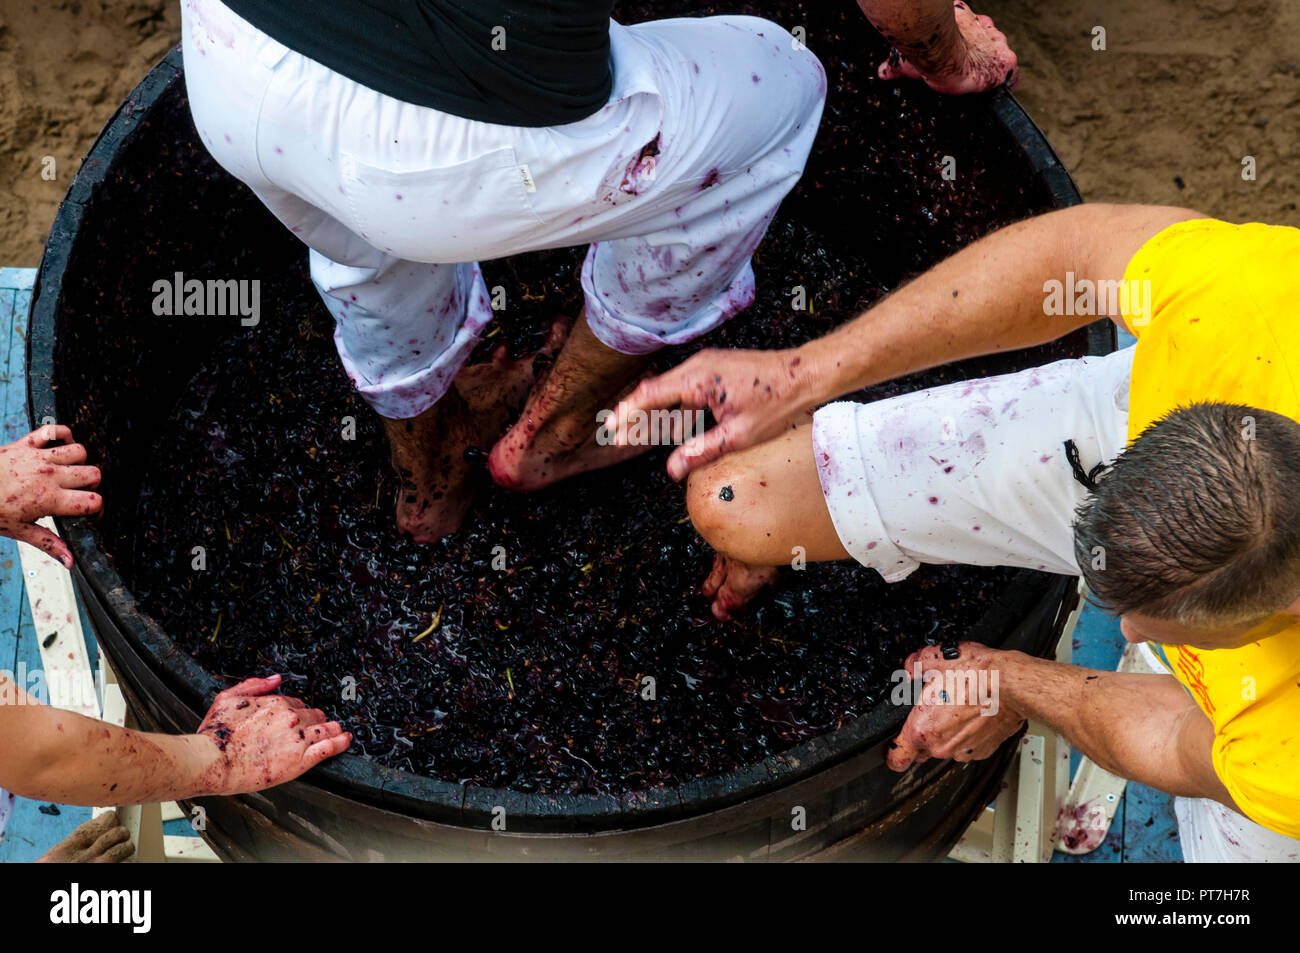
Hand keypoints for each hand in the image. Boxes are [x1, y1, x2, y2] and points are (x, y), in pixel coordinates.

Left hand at [0, 424, 102, 568]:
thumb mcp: (19, 531)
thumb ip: (49, 544)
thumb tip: (70, 560)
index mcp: (49, 499)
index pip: (93, 501)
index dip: (97, 509)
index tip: (91, 513)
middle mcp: (49, 475)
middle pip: (93, 474)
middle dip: (92, 485)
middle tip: (79, 494)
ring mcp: (39, 457)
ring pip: (80, 451)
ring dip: (79, 462)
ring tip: (69, 473)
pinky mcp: (27, 444)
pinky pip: (54, 430)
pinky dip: (63, 434)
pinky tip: (60, 447)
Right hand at [196, 674, 350, 794]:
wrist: (212, 761)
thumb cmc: (216, 734)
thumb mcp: (227, 697)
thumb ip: (254, 685)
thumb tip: (276, 679)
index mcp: (275, 703)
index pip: (296, 703)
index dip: (296, 711)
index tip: (294, 719)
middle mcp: (290, 718)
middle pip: (313, 715)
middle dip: (314, 720)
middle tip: (316, 727)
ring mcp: (298, 739)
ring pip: (325, 729)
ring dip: (333, 729)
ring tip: (340, 731)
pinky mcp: (301, 760)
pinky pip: (329, 748)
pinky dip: (341, 742)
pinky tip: (346, 740)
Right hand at [612, 347, 813, 480]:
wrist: (805, 375)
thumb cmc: (777, 403)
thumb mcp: (738, 435)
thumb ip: (701, 452)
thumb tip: (672, 470)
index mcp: (699, 379)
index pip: (651, 396)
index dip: (628, 415)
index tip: (612, 431)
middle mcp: (698, 366)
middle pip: (654, 391)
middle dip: (634, 415)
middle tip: (615, 436)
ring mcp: (707, 365)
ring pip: (669, 390)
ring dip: (654, 412)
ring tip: (636, 435)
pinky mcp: (716, 369)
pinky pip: (686, 388)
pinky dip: (674, 407)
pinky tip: (672, 427)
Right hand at [878, 1, 1018, 94]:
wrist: (940, 52)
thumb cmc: (924, 49)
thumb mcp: (907, 58)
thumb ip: (896, 65)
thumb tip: (882, 73)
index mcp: (963, 20)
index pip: (972, 30)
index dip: (968, 43)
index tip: (962, 54)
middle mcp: (984, 27)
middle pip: (989, 41)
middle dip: (982, 55)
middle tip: (970, 69)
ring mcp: (997, 43)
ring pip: (1001, 55)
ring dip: (993, 67)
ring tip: (981, 83)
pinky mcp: (1005, 62)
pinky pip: (1013, 77)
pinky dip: (1007, 85)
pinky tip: (999, 94)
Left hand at [886, 642, 1025, 770]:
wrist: (1012, 686)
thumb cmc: (977, 675)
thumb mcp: (936, 659)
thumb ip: (915, 665)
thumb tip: (910, 668)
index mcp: (923, 729)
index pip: (896, 759)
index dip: (892, 752)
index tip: (894, 746)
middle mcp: (941, 746)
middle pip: (921, 752)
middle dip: (923, 737)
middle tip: (934, 714)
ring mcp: (963, 751)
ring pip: (946, 748)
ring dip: (947, 735)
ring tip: (958, 709)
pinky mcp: (983, 752)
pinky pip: (967, 747)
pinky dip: (967, 736)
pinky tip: (973, 715)